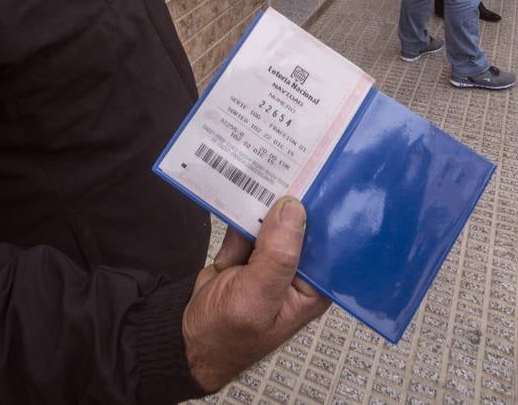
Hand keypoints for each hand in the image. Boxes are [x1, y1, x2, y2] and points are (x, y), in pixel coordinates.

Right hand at [182, 197, 328, 392]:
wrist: (189, 338)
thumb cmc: (225, 335)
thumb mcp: (254, 300)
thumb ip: (276, 257)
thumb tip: (293, 209)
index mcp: (314, 287)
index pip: (328, 242)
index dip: (323, 212)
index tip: (312, 181)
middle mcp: (300, 268)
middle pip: (302, 222)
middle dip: (286, 203)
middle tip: (276, 180)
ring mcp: (275, 255)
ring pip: (274, 215)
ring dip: (255, 217)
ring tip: (240, 247)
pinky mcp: (253, 247)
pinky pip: (252, 219)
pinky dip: (238, 224)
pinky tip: (229, 255)